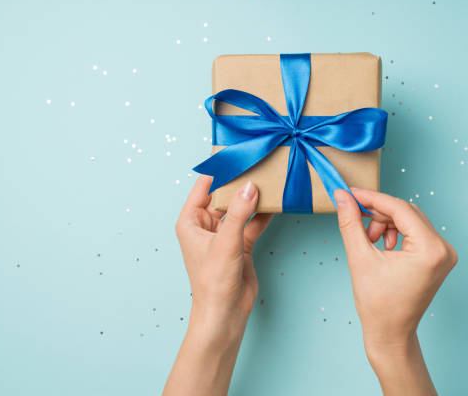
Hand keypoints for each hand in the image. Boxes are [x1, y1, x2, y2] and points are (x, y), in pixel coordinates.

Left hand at [176, 175, 271, 327]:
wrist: (225, 313)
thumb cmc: (213, 282)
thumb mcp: (226, 243)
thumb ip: (239, 213)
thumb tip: (250, 186)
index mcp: (191, 221)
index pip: (205, 186)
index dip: (220, 169)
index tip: (237, 153)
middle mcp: (206, 225)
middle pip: (225, 195)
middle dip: (240, 181)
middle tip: (258, 163)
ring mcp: (224, 234)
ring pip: (240, 207)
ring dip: (253, 197)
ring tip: (270, 178)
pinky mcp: (241, 243)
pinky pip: (252, 222)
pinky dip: (263, 213)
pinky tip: (276, 201)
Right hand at [334, 188, 456, 395]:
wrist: (390, 334)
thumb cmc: (378, 305)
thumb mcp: (360, 258)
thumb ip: (350, 223)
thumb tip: (341, 197)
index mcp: (430, 250)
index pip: (400, 209)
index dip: (372, 198)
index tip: (350, 193)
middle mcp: (443, 249)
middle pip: (406, 212)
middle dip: (378, 214)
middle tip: (355, 219)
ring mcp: (444, 254)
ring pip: (410, 220)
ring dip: (385, 224)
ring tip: (369, 242)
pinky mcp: (438, 258)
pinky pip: (415, 232)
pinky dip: (395, 233)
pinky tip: (381, 247)